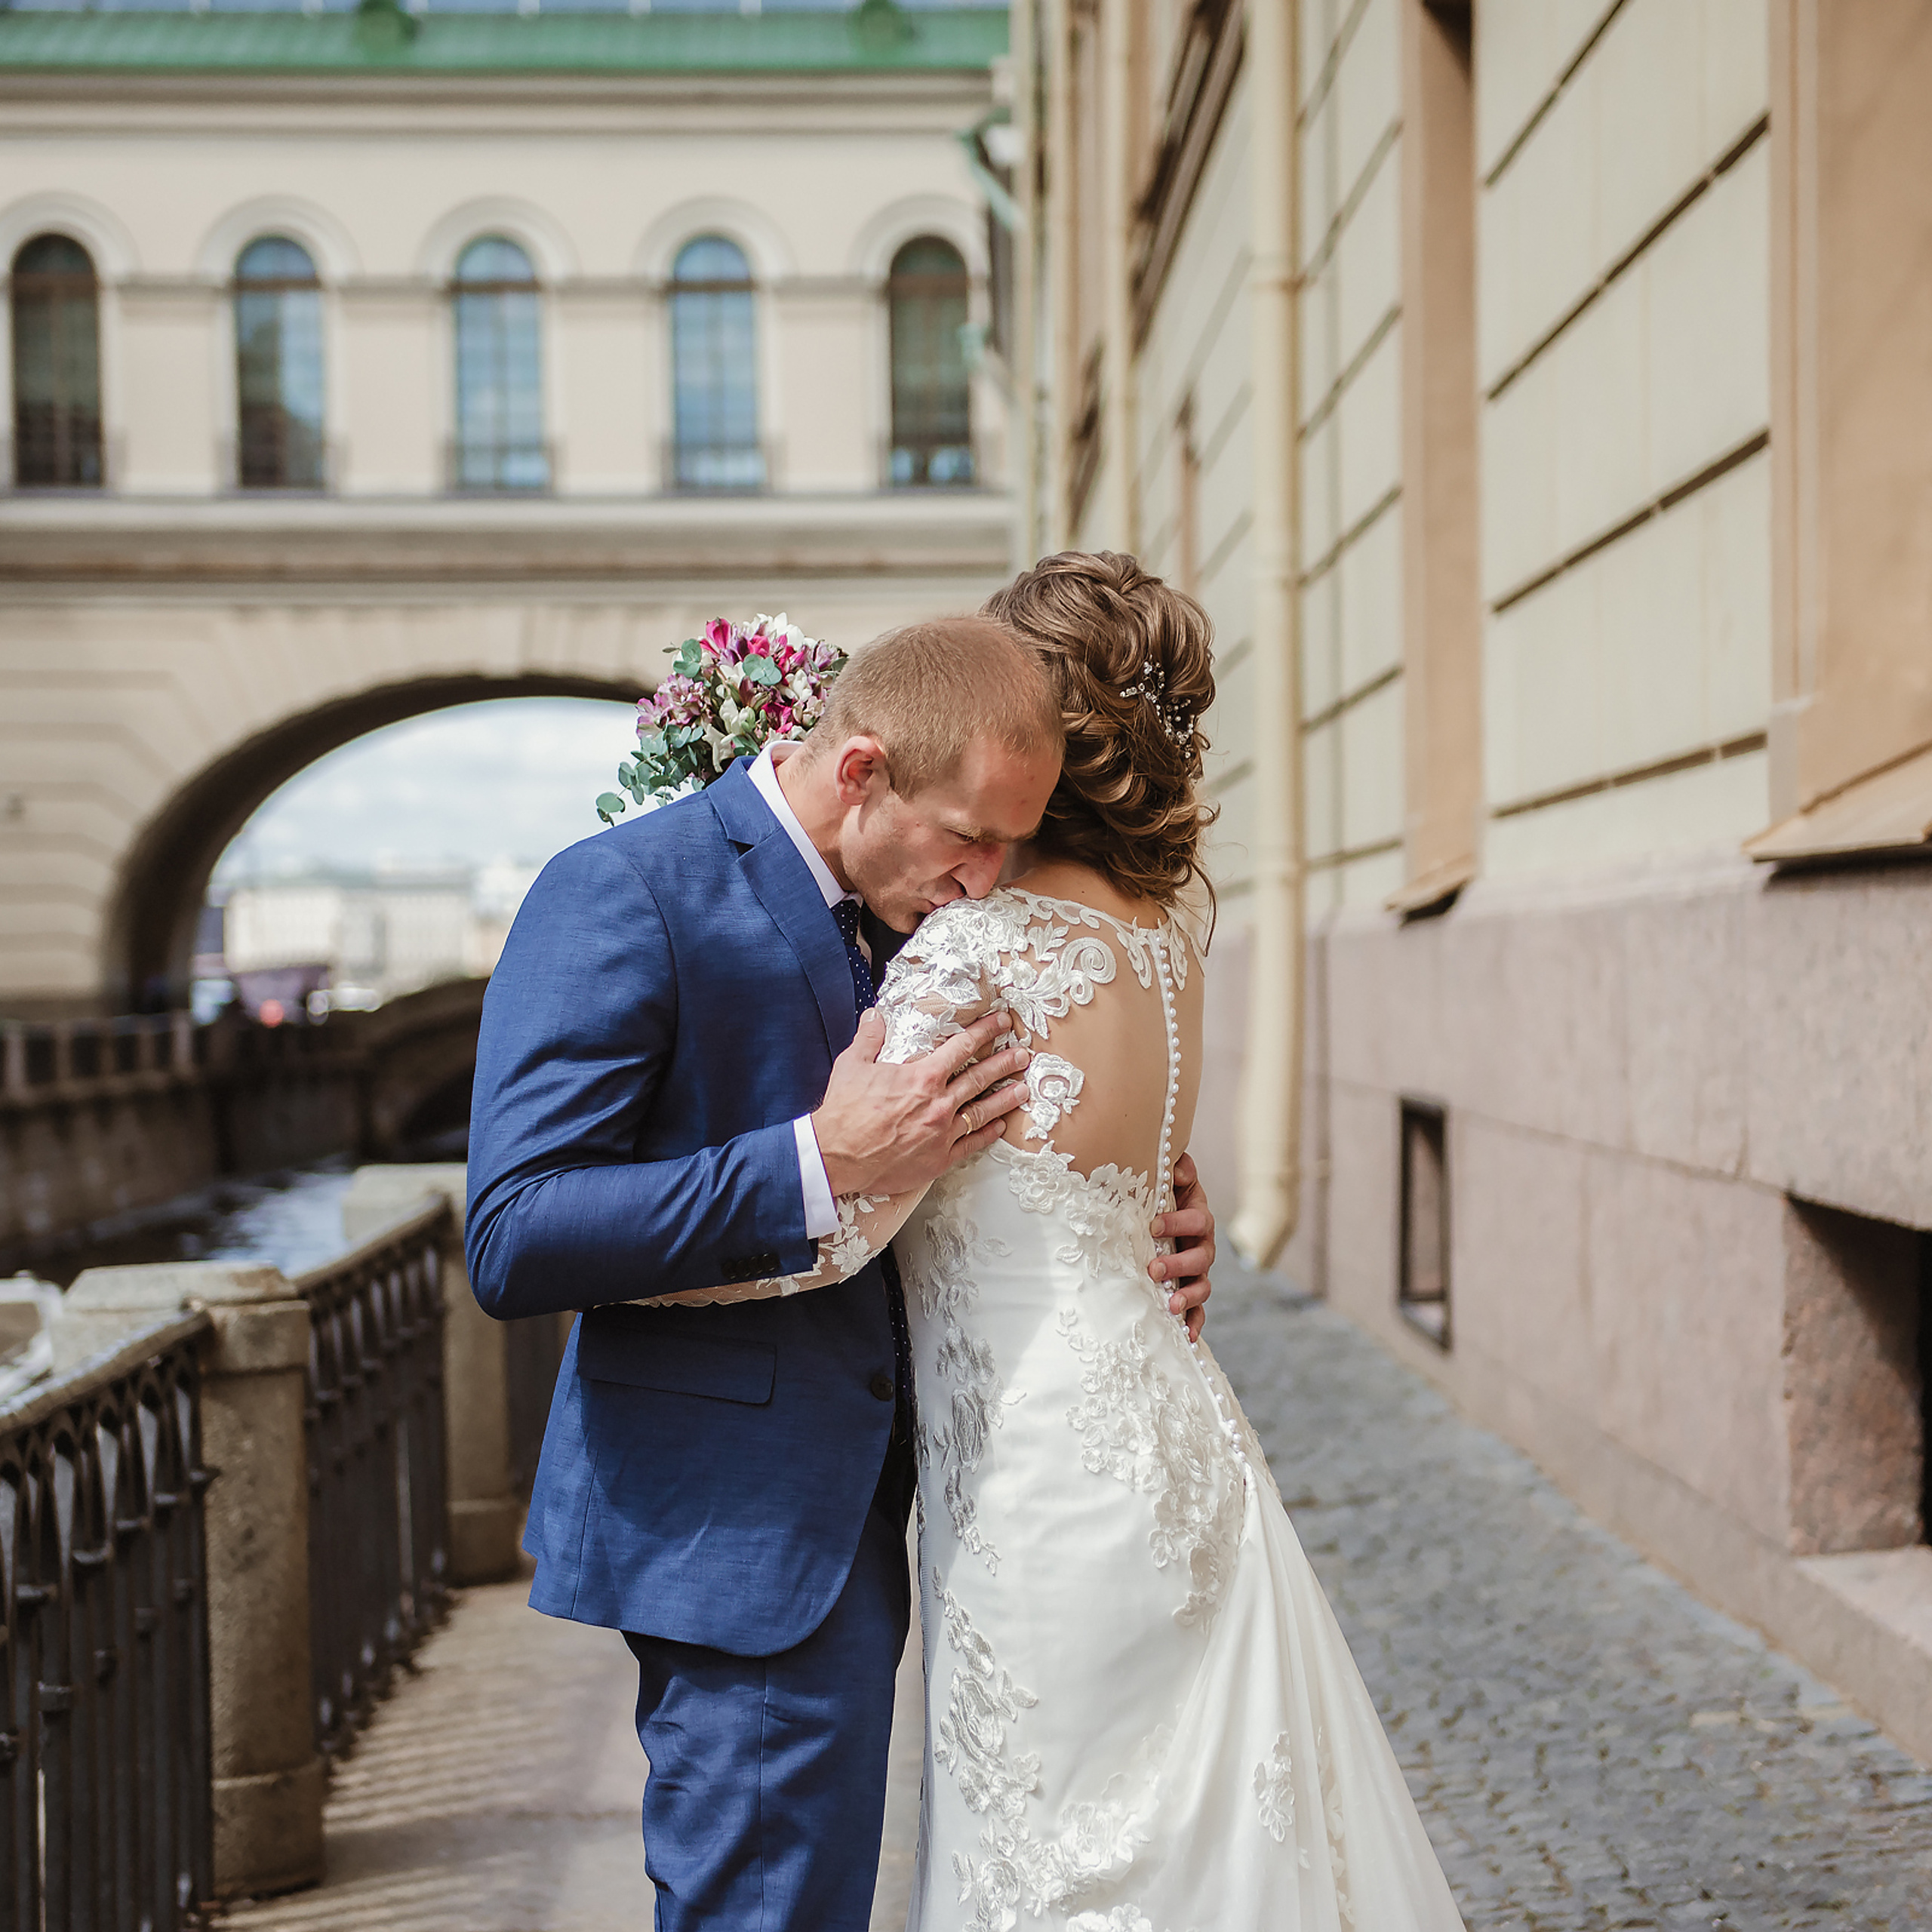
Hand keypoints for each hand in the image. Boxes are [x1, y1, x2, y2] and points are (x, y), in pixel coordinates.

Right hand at [813, 1010, 1030, 1197]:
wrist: (837, 1156)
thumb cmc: (844, 1112)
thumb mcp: (852, 1065)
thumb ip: (868, 1038)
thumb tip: (874, 1016)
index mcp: (922, 1077)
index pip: (962, 1047)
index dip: (985, 1032)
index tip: (1002, 1024)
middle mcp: (938, 1104)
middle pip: (980, 1078)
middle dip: (1005, 1064)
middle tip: (1023, 1055)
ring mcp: (942, 1133)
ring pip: (982, 1112)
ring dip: (1005, 1099)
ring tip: (1023, 1090)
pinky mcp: (938, 1159)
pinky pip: (971, 1145)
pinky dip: (987, 1135)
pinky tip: (999, 1127)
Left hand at [1151, 1150, 1214, 1341]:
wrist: (1152, 1214)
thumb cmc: (1158, 1193)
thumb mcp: (1167, 1176)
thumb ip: (1176, 1167)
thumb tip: (1177, 1173)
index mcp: (1197, 1217)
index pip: (1197, 1220)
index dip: (1178, 1223)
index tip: (1153, 1225)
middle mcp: (1202, 1246)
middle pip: (1201, 1257)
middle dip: (1179, 1264)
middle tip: (1154, 1269)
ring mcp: (1197, 1272)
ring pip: (1202, 1286)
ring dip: (1188, 1297)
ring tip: (1170, 1306)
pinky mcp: (1189, 1291)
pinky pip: (1198, 1310)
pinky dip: (1194, 1323)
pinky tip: (1187, 1337)